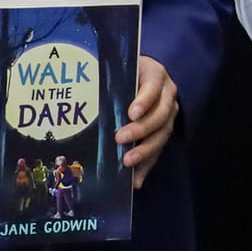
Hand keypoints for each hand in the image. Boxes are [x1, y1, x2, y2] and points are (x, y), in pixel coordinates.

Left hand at [115, 55, 179, 187]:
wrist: (136, 76)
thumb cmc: (123, 73)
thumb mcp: (118, 70)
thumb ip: (109, 79)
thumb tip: (83, 90)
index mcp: (155, 75)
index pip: (153, 86)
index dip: (145, 100)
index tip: (132, 113)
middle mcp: (167, 94)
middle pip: (161, 114)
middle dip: (142, 129)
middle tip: (120, 139)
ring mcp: (168, 113)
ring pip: (163, 133)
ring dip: (146, 150)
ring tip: (127, 162)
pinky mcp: (164, 131)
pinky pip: (159, 150)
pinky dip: (147, 166)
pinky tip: (135, 180)